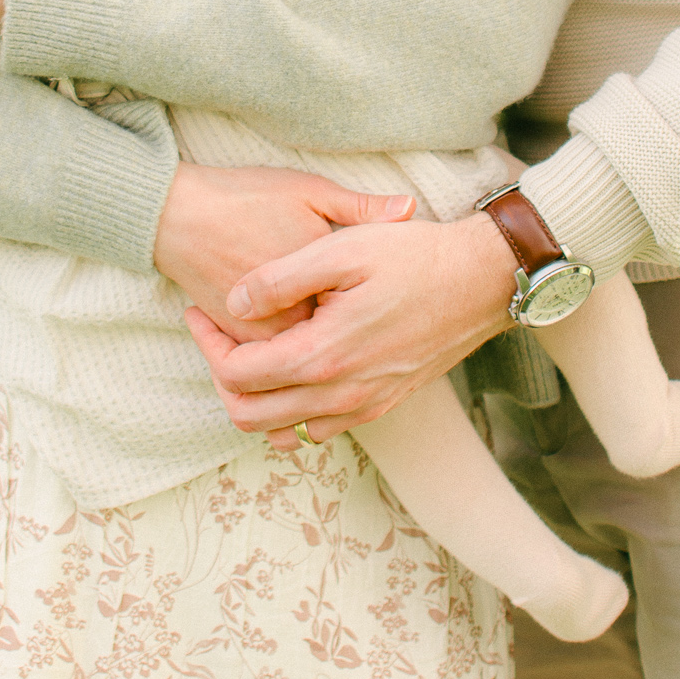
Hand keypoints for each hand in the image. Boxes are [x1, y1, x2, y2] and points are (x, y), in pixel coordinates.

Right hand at [157, 165, 416, 343]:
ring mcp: (260, 342)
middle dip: (357, 338)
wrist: (178, 214)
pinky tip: (300, 331)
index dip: (380, 302)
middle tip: (366, 311)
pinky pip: (273, 370)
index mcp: (317, 288)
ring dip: (321, 360)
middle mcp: (289, 325)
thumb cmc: (246, 197)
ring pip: (305, 368)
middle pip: (339, 348)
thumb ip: (360, 208)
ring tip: (335, 326)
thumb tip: (409, 208)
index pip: (366, 315)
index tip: (388, 287)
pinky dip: (290, 365)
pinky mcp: (238, 347)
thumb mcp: (309, 191)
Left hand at [184, 211, 515, 447]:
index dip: (206, 344)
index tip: (199, 311)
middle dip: (221, 376)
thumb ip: (280, 278)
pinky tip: (292, 365)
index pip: (237, 375)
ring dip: (254, 397)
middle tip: (214, 334)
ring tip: (248, 349)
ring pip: (282, 430)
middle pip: (249, 415)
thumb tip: (234, 302)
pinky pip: (318, 428)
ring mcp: (363, 407)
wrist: (481, 281)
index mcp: (323, 356)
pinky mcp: (380, 405)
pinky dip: (291, 408)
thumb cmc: (414, 256)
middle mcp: (340, 395)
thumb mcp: (342, 248)